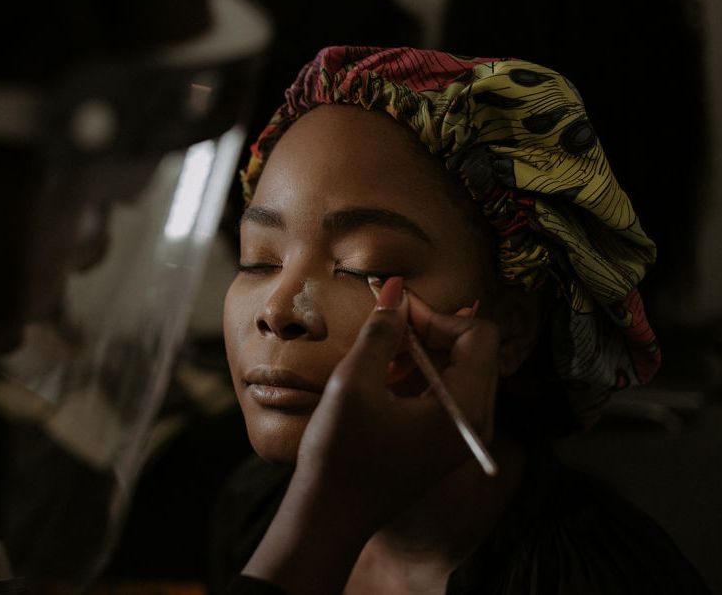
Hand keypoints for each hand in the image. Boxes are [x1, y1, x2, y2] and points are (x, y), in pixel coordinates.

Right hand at [243, 277, 501, 594]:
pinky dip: (419, 373)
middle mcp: (475, 423)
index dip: (438, 315)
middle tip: (388, 323)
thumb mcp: (355, 382)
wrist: (329, 518)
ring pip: (458, 370)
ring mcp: (461, 436)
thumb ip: (382, 331)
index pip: (479, 337)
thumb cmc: (340, 453)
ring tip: (381, 350)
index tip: (396, 311)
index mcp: (465, 409)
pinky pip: (445, 392)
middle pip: (473, 352)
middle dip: (431, 330)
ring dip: (423, 350)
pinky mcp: (444, 442)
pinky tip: (384, 374)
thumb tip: (396, 288)